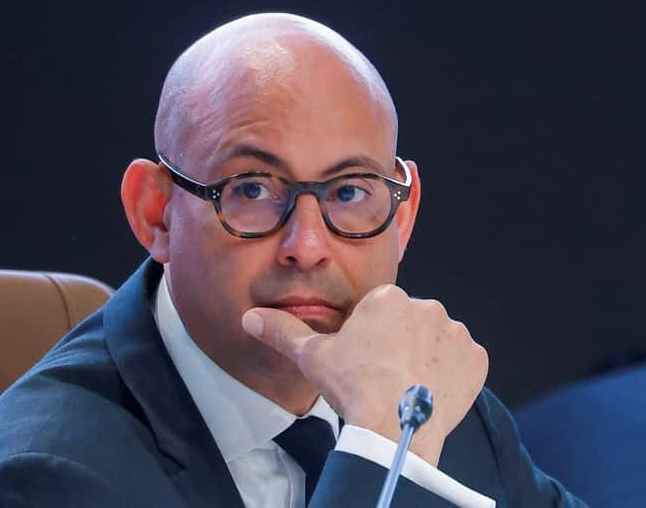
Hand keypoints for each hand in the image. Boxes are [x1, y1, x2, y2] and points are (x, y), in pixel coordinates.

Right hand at [242, 284, 488, 466]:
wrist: (393, 428)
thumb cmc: (353, 387)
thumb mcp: (311, 356)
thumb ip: (282, 332)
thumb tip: (250, 318)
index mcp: (388, 298)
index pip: (379, 313)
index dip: (368, 338)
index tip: (363, 361)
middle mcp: (427, 306)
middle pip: (408, 324)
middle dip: (397, 345)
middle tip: (381, 376)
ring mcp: (455, 333)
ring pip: (435, 341)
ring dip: (424, 358)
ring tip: (404, 386)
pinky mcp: (475, 359)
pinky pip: (461, 361)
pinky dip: (448, 374)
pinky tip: (426, 391)